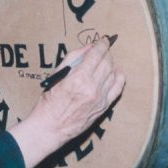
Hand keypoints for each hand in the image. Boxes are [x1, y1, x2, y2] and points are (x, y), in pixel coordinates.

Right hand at [8, 38, 124, 167]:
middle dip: (106, 53)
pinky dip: (118, 77)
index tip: (103, 40)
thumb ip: (72, 59)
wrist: (51, 127)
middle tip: (102, 50)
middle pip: (107, 63)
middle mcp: (92, 87)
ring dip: (111, 64)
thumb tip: (88, 48)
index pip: (96, 55)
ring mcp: (100, 98)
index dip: (101, 45)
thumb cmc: (49, 102)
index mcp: (78, 78)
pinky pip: (118, 88)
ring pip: (113, 73)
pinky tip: (115, 73)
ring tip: (106, 61)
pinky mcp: (104, 107)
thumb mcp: (56, 76)